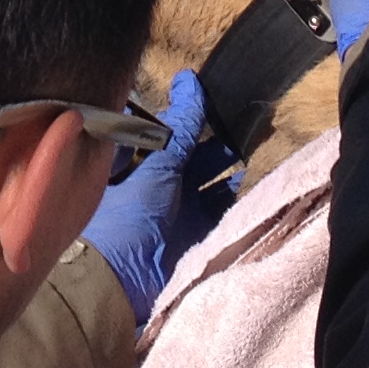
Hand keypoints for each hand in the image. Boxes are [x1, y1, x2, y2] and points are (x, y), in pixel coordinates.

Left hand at [80, 71, 237, 321]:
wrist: (121, 286)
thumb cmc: (124, 220)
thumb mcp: (155, 168)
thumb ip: (179, 129)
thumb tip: (188, 81)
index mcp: (134, 165)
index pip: (164, 133)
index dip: (183, 116)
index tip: (205, 94)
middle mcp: (156, 186)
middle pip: (189, 153)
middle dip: (211, 137)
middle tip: (237, 114)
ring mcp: (178, 210)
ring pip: (208, 177)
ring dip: (226, 161)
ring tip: (247, 138)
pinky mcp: (198, 232)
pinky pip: (221, 206)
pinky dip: (235, 192)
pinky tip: (248, 175)